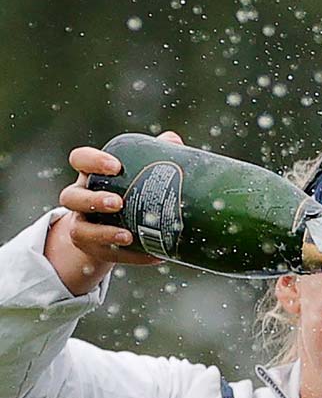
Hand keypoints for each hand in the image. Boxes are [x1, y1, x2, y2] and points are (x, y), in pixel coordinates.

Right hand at [45, 132, 185, 294]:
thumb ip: (153, 154)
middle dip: (93, 199)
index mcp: (90, 175)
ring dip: (103, 233)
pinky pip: (108, 255)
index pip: (80, 160)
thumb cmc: (127, 190)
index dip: (92, 161)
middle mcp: (80, 199)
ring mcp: (82, 225)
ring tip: (127, 236)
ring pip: (80, 230)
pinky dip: (132, 256)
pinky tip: (155, 255)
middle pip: (72, 197)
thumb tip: (173, 140)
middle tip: (118, 202)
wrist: (113, 226)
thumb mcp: (138, 171)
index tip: (114, 165)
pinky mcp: (94, 249)